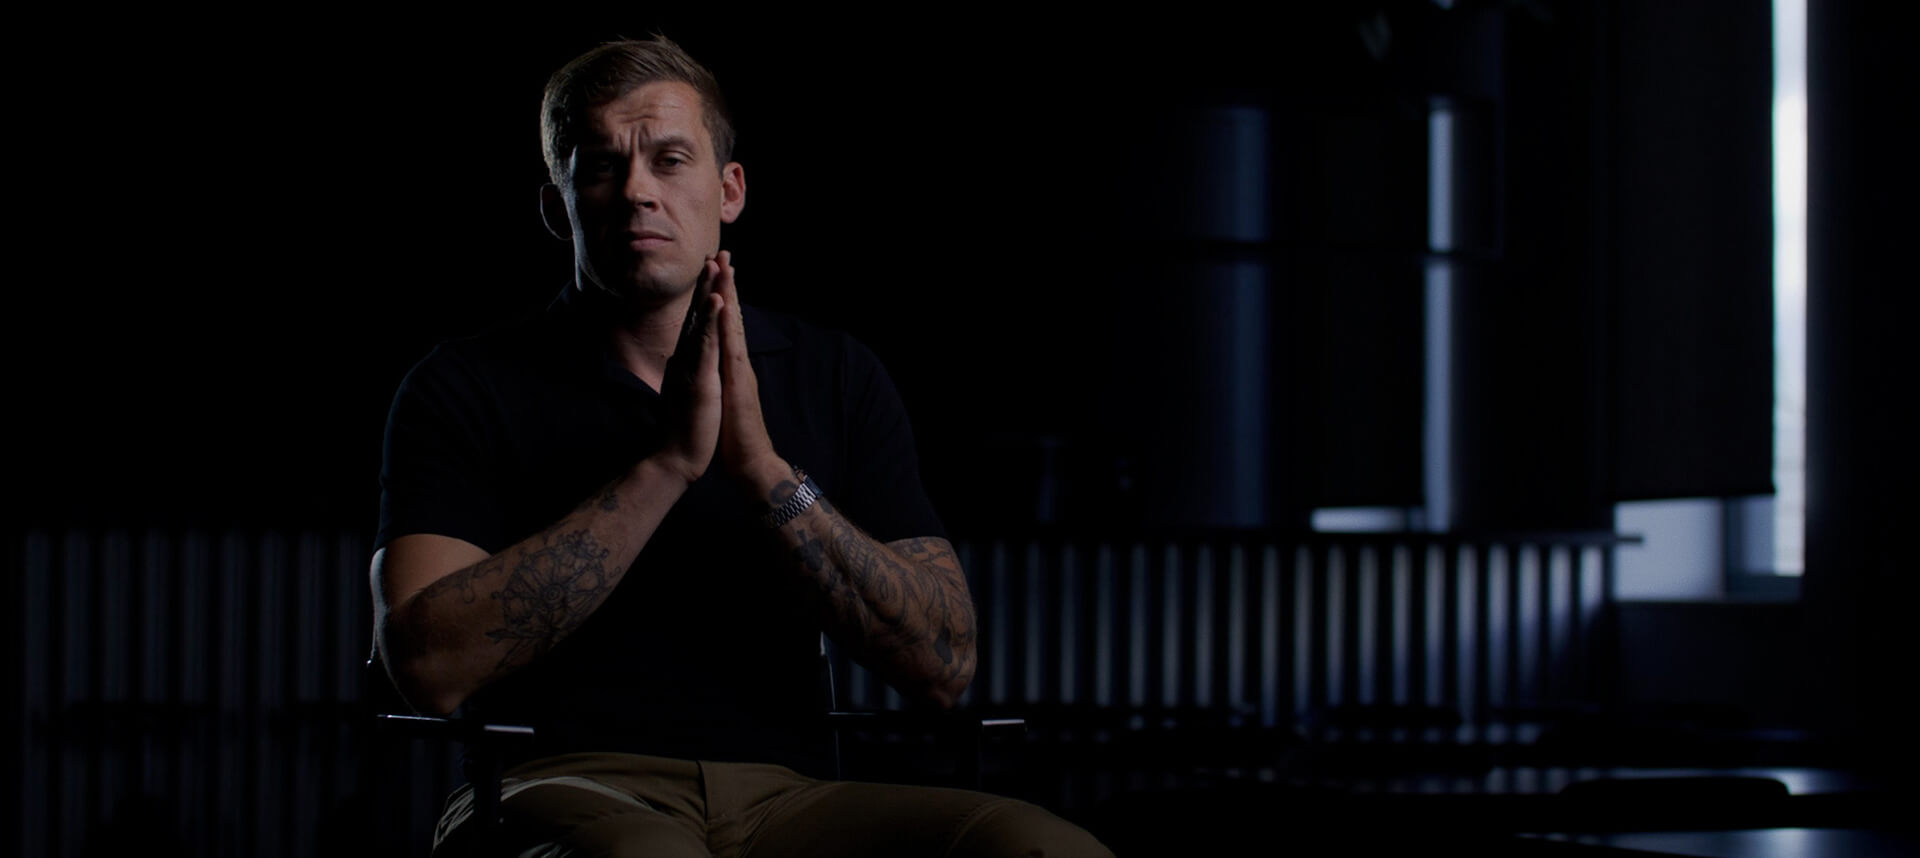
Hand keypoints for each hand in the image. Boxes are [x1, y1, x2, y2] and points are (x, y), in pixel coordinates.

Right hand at [655, 274, 724, 485]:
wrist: (678, 457)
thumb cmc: (685, 429)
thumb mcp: (686, 394)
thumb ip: (683, 374)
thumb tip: (679, 361)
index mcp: (688, 361)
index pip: (697, 322)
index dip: (704, 296)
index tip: (712, 271)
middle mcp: (687, 358)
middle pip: (697, 313)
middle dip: (708, 282)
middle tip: (715, 252)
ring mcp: (691, 365)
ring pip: (701, 321)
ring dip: (709, 291)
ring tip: (716, 264)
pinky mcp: (699, 378)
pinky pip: (706, 344)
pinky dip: (710, 320)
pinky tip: (716, 300)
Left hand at [710, 251, 786, 490]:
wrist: (749, 462)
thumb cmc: (733, 435)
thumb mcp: (721, 400)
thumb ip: (717, 380)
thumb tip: (709, 368)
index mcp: (730, 365)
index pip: (724, 325)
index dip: (720, 298)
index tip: (714, 273)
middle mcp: (737, 362)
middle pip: (732, 317)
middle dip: (727, 285)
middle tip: (723, 254)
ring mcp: (740, 371)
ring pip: (734, 326)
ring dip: (730, 296)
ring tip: (726, 269)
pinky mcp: (739, 383)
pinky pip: (731, 348)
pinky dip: (728, 326)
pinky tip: (724, 307)